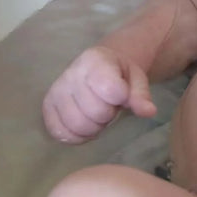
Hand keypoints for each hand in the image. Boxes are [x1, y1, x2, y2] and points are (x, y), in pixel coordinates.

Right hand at [42, 45, 156, 143]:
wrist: (97, 67)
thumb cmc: (119, 74)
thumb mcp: (136, 78)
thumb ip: (141, 94)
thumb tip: (149, 112)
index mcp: (95, 60)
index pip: (110, 90)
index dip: (121, 98)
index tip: (122, 95)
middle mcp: (71, 73)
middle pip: (95, 112)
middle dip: (108, 115)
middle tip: (110, 107)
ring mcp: (56, 90)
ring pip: (77, 125)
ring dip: (93, 127)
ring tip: (98, 115)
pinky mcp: (47, 107)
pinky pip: (60, 133)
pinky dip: (77, 136)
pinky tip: (86, 124)